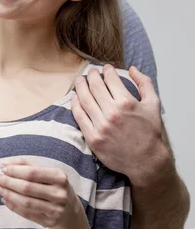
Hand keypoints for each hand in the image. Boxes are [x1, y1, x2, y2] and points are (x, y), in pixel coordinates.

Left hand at [0, 158, 78, 227]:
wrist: (69, 208)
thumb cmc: (54, 185)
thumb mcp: (46, 172)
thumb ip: (26, 165)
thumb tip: (4, 164)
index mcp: (59, 177)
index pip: (32, 173)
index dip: (15, 171)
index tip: (3, 169)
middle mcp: (59, 194)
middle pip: (27, 188)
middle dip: (8, 182)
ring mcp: (55, 210)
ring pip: (25, 202)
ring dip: (8, 194)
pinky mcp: (49, 222)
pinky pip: (26, 214)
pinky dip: (13, 206)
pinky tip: (5, 199)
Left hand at [71, 64, 166, 185]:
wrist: (146, 160)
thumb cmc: (149, 132)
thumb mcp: (153, 104)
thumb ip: (144, 83)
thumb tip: (132, 68)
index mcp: (126, 103)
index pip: (111, 79)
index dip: (107, 70)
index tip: (105, 68)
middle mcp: (112, 113)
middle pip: (95, 86)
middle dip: (91, 75)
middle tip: (91, 72)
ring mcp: (101, 126)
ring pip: (84, 99)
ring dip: (80, 86)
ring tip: (80, 80)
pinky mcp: (93, 138)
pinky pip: (79, 116)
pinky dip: (75, 104)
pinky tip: (75, 98)